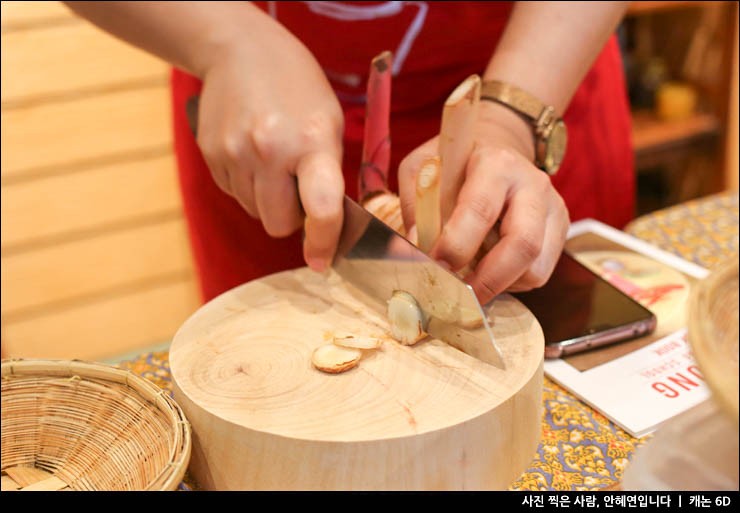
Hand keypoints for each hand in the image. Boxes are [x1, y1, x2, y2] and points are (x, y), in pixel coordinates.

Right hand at [195, 19, 344, 271]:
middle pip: (278, 224)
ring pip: (255, 212)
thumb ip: (328, 173)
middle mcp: (269, 150)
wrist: (239, 49)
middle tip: (297, 188)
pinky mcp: (210, 155)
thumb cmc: (296, 87)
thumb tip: (323, 225)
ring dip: (267, 200)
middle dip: (291, 218)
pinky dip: (246, 185)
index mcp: (311, 141)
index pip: (321, 209)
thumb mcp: (329, 121)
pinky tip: (251, 153)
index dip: (323, 242)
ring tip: (272, 160)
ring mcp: (234, 154)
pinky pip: (234, 194)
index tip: (322, 262)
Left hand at [399, 101, 569, 304]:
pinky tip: (490, 270)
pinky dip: (511, 283)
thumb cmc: (456, 160)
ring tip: (472, 279)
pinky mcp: (560, 230)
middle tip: (458, 293)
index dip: (456, 245)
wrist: (498, 144)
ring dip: (500, 285)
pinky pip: (539, 273)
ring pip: (535, 268)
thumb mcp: (424, 166)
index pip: (480, 210)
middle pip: (523, 245)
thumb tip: (412, 246)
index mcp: (497, 164)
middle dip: (487, 279)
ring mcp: (553, 208)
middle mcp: (533, 185)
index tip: (434, 265)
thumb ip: (415, 203)